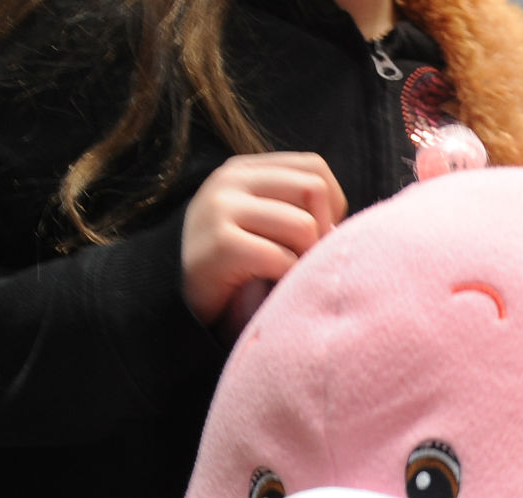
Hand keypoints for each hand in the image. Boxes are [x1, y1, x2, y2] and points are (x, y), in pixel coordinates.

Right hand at [180, 153, 346, 325]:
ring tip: (286, 278)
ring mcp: (222, 208)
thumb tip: (344, 227)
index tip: (316, 240)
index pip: (314, 167)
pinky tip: (272, 291)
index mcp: (244, 170)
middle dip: (323, 232)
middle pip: (314, 189)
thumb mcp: (261, 227)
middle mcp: (231, 180)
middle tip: (305, 263)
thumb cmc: (233, 271)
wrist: (178, 306)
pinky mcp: (221, 244)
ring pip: (304, 226)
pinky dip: (287, 281)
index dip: (331, 205)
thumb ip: (295, 211)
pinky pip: (282, 259)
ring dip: (305, 261)